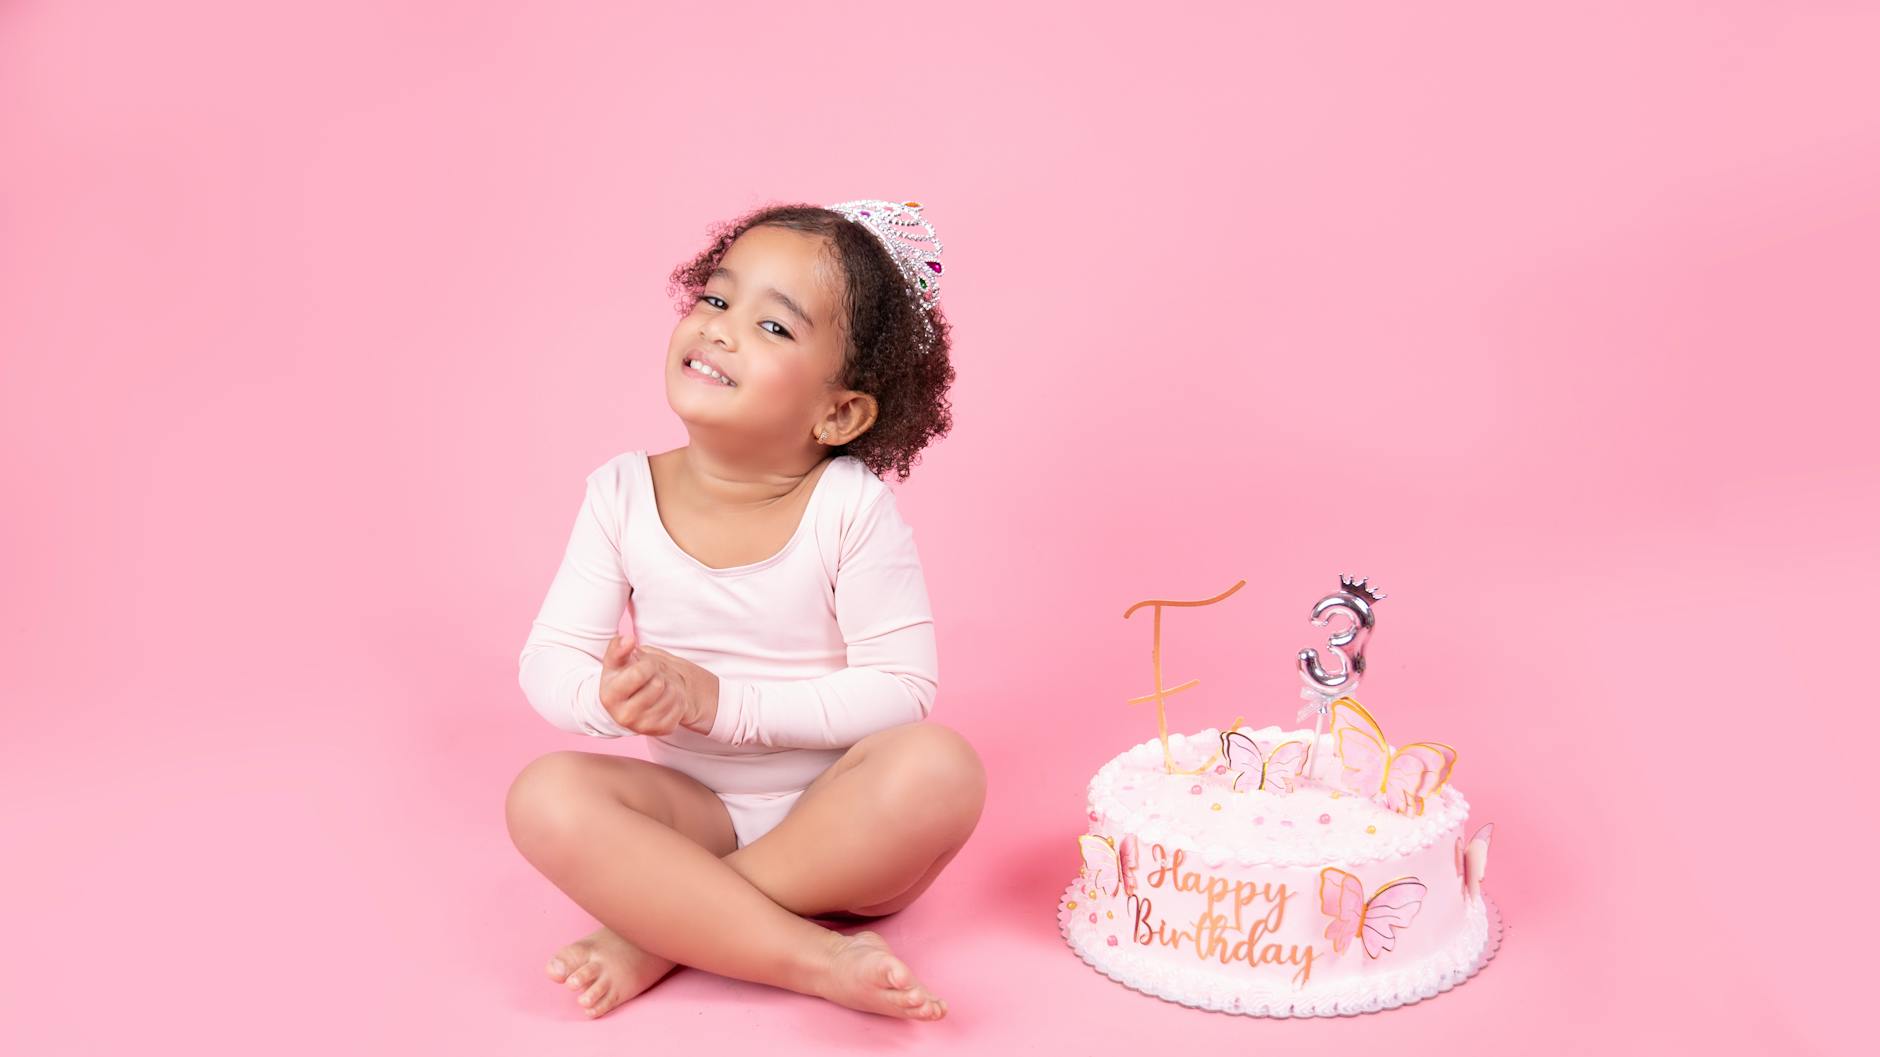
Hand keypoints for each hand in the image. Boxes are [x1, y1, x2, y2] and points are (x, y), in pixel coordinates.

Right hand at [599, 632, 718, 735]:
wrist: (624, 708)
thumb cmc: (620, 679)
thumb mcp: (614, 663)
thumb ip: (618, 648)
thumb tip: (629, 640)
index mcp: (610, 696)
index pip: (640, 672)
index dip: (647, 664)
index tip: (643, 666)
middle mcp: (625, 716)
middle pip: (658, 685)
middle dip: (657, 675)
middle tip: (650, 678)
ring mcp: (643, 726)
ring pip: (672, 695)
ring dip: (669, 686)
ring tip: (657, 687)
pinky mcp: (661, 730)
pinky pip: (680, 707)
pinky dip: (677, 699)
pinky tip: (665, 698)